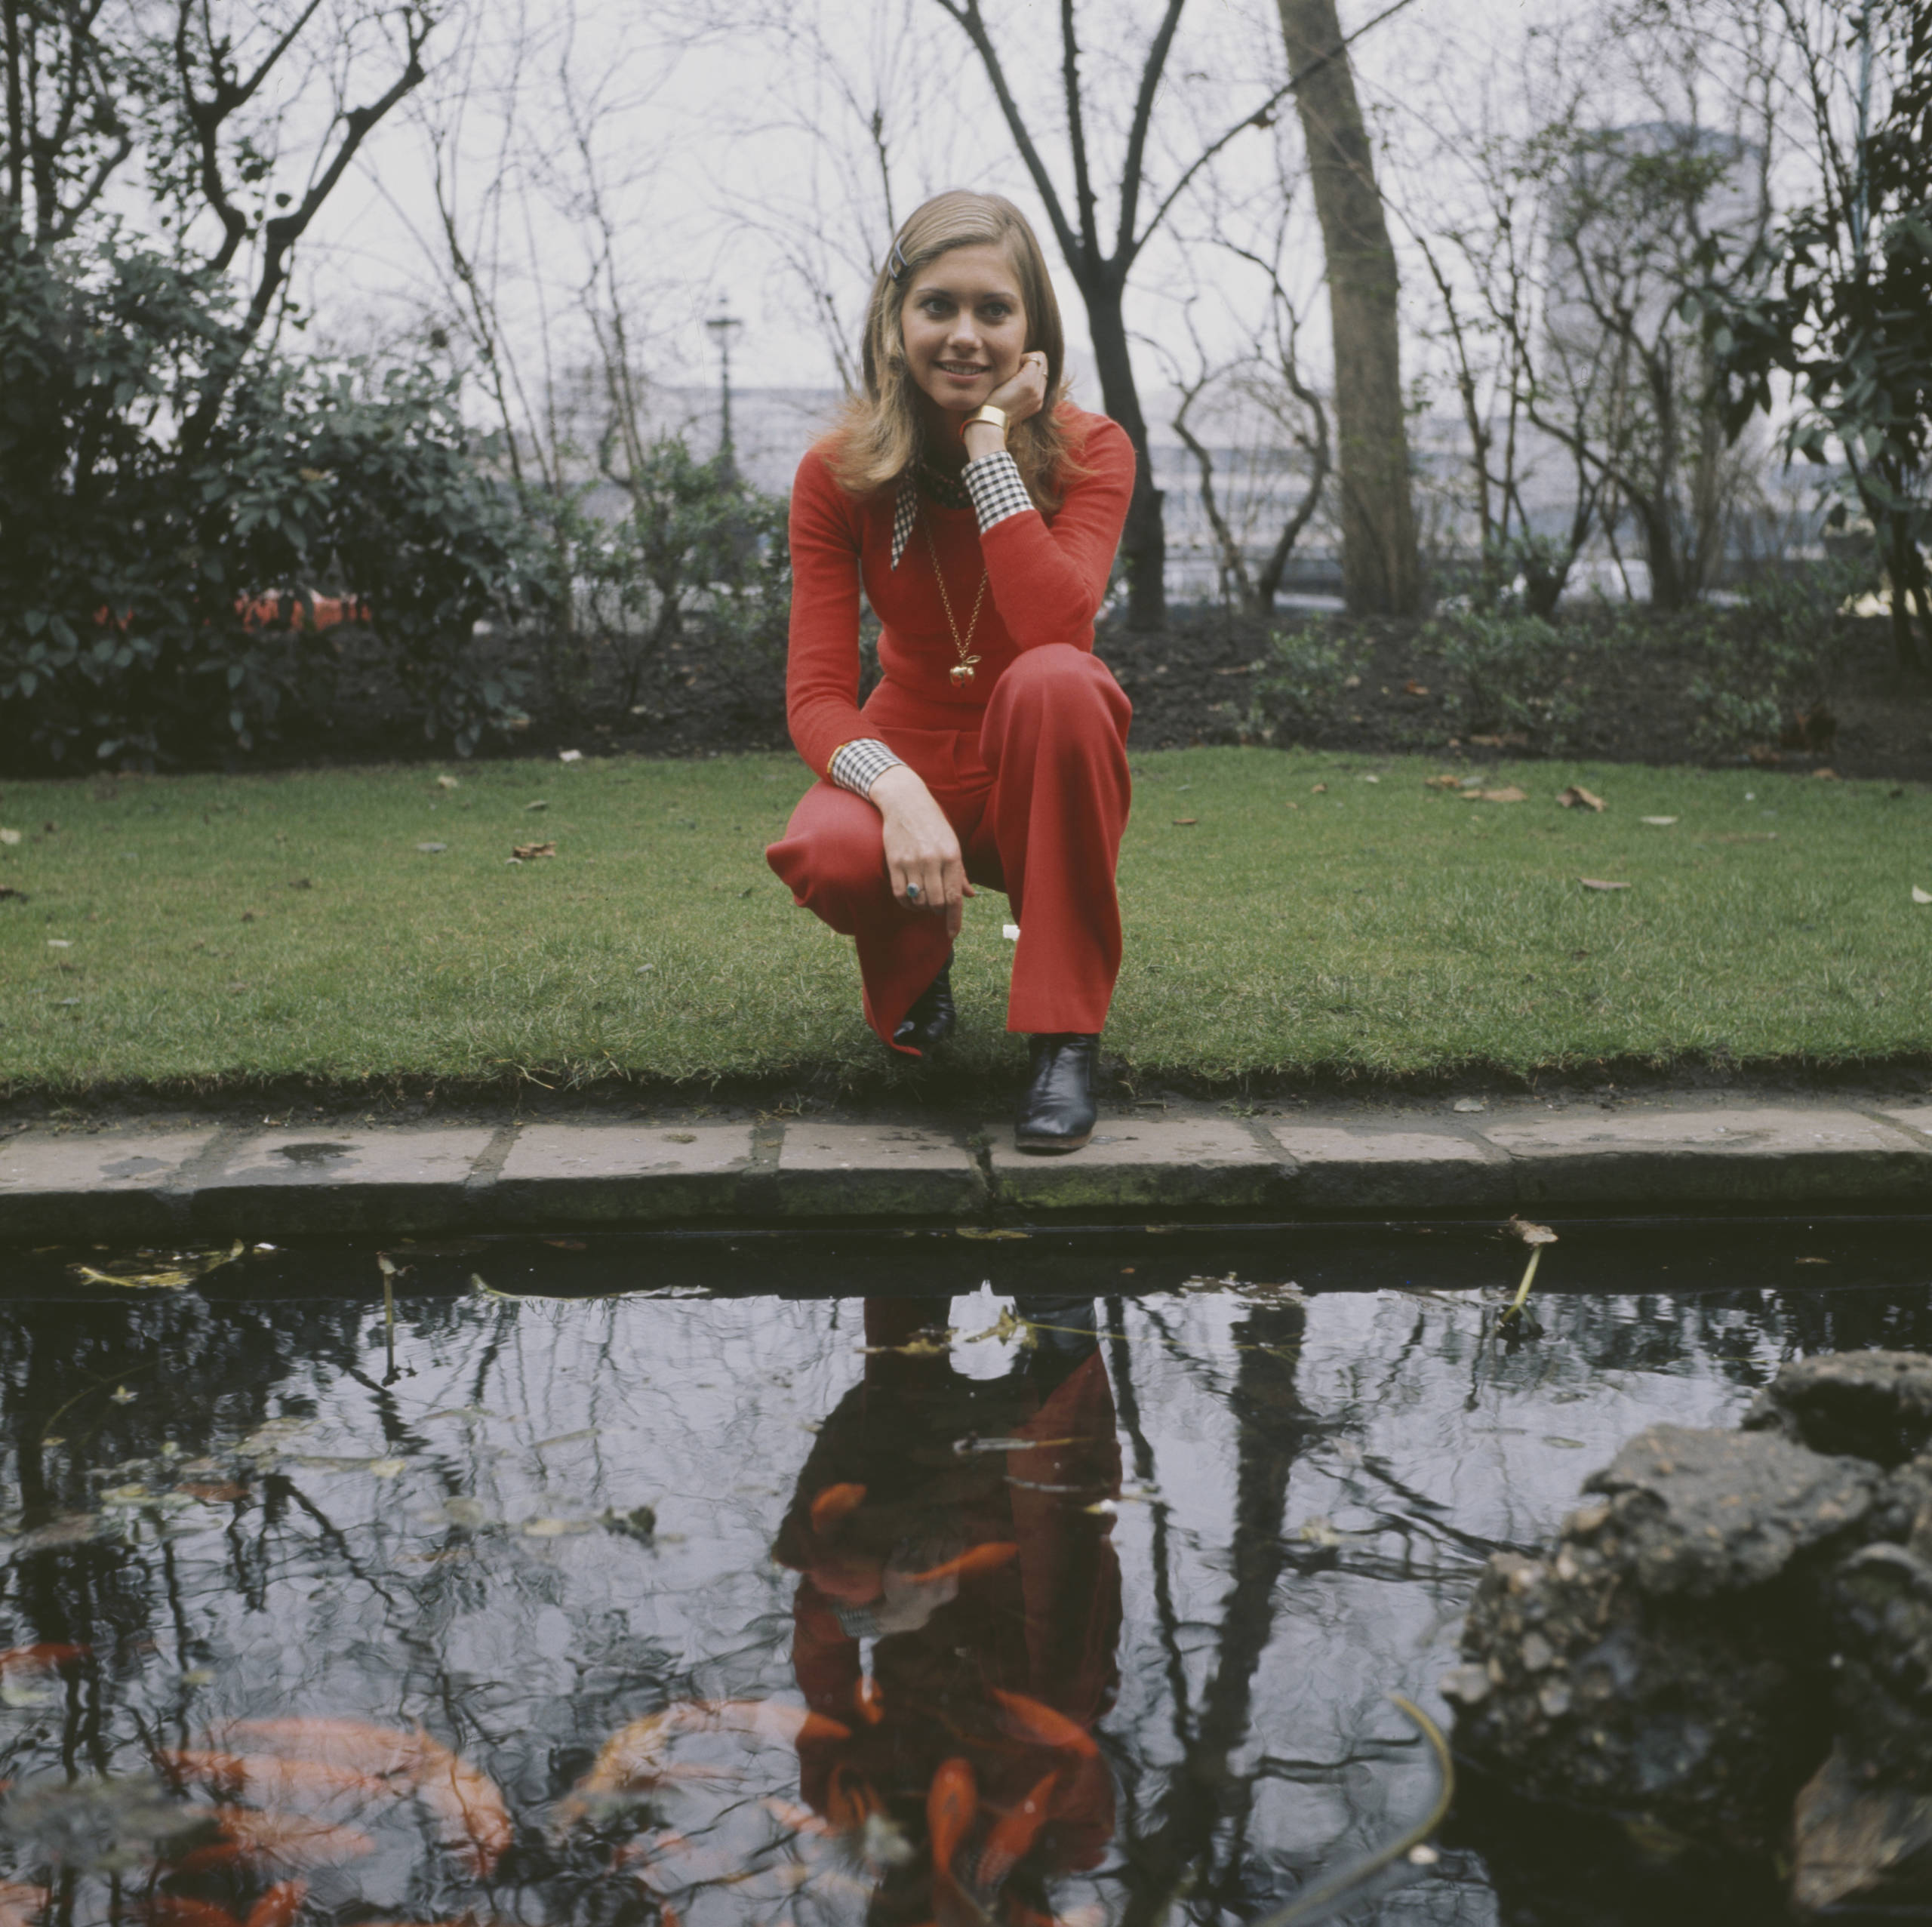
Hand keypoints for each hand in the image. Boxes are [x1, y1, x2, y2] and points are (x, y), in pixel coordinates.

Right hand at [871, 765, 973, 936]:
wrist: (905, 801)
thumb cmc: (933, 823)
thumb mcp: (952, 843)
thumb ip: (959, 872)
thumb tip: (970, 895)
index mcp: (952, 855)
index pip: (954, 897)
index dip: (954, 920)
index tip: (952, 934)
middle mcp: (933, 860)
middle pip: (937, 903)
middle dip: (938, 911)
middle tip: (936, 906)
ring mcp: (912, 861)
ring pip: (919, 901)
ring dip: (922, 907)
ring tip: (924, 900)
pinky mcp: (894, 861)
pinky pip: (901, 894)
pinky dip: (907, 903)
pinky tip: (910, 900)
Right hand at [985, 350, 1048, 426]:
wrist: (989, 424)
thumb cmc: (988, 398)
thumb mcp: (1000, 376)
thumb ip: (1015, 364)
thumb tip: (1023, 360)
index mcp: (1028, 381)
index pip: (1036, 356)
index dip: (1023, 357)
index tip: (1013, 366)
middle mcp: (1037, 391)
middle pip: (1043, 364)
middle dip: (1030, 364)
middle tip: (1016, 372)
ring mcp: (1039, 400)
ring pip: (1043, 374)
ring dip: (1032, 374)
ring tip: (1017, 381)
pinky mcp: (1037, 406)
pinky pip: (1041, 386)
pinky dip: (1033, 384)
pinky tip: (1020, 390)